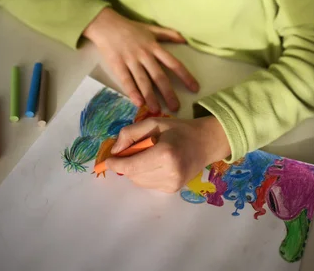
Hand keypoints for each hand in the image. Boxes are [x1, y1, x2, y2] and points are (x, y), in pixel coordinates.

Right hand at [83, 8, 198, 112]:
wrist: (106, 25)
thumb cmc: (130, 27)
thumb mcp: (151, 29)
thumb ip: (168, 34)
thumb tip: (184, 39)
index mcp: (154, 47)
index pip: (173, 63)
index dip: (185, 76)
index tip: (194, 88)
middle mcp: (145, 55)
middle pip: (159, 76)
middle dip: (168, 93)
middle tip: (176, 108)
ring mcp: (131, 60)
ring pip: (143, 81)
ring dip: (150, 96)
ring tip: (156, 110)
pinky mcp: (117, 65)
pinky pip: (126, 80)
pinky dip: (132, 92)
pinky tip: (138, 103)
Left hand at [106, 116, 230, 191]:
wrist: (205, 143)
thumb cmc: (179, 130)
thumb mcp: (154, 123)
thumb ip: (131, 133)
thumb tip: (114, 151)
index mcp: (165, 154)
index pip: (132, 166)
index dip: (116, 164)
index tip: (107, 160)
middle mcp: (169, 173)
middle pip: (133, 175)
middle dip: (126, 164)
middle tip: (131, 151)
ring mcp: (172, 184)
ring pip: (139, 182)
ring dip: (135, 170)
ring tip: (146, 156)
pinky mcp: (172, 190)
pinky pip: (148, 184)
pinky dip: (145, 174)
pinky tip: (155, 163)